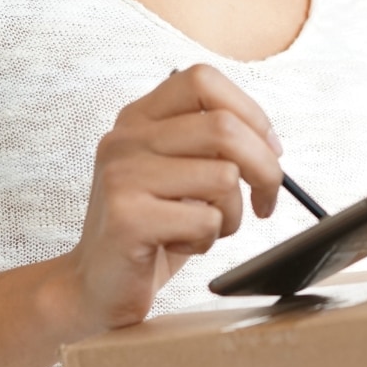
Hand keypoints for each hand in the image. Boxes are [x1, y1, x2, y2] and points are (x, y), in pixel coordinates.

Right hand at [51, 65, 282, 337]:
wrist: (95, 286)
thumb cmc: (152, 229)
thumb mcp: (180, 173)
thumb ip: (212, 146)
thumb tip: (271, 144)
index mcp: (139, 118)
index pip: (202, 80)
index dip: (250, 112)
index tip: (269, 149)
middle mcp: (126, 138)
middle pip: (224, 127)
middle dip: (264, 168)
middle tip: (267, 201)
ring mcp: (123, 176)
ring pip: (222, 177)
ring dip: (231, 214)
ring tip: (204, 229)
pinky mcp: (127, 218)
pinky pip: (205, 220)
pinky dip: (208, 241)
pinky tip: (179, 247)